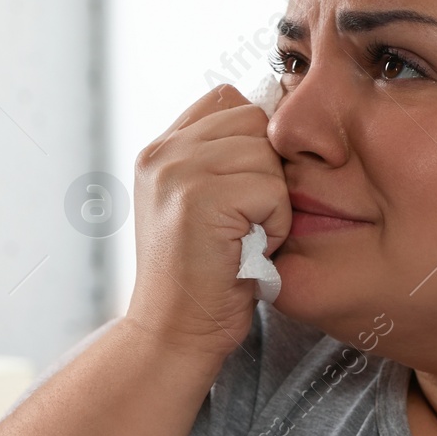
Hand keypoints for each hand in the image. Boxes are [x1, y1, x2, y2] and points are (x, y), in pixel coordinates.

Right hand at [126, 84, 291, 360]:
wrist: (174, 334)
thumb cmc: (204, 280)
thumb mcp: (201, 207)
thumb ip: (220, 161)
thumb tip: (275, 123)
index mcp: (161, 151)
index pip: (228, 101)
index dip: (254, 141)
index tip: (249, 192)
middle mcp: (162, 153)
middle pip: (253, 120)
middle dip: (267, 170)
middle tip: (248, 220)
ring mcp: (176, 171)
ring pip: (266, 153)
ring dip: (273, 200)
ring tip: (246, 236)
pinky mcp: (199, 197)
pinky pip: (271, 188)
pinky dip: (274, 223)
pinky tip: (249, 249)